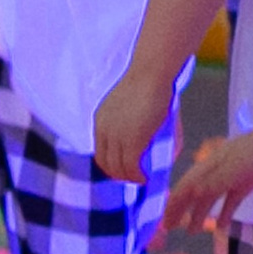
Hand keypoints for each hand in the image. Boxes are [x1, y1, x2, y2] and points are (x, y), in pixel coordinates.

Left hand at [94, 65, 175, 184]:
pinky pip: (131, 167)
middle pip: (105, 163)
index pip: (100, 150)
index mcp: (101, 120)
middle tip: (133, 178)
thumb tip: (151, 142)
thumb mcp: (138, 106)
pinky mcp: (131, 141)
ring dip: (129, 178)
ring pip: (118, 168)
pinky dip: (138, 176)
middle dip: (118, 174)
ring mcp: (116, 136)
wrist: (152, 73)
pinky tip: (146, 178)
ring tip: (142, 180)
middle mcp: (103, 130)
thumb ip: (141, 126)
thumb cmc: (151, 84)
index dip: (110, 164)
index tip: (122, 169)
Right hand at [167, 123, 252, 232]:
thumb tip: (192, 194)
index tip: (165, 222)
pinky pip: (231, 200)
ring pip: (211, 198)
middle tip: (170, 228)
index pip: (186, 186)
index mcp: (210, 164)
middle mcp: (216, 170)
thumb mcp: (235, 168)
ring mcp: (232, 176)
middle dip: (181, 210)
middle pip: (194, 192)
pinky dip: (224, 212)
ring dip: (200, 213)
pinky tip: (220, 226)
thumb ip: (214, 182)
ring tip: (192, 231)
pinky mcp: (247, 181)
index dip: (174, 204)